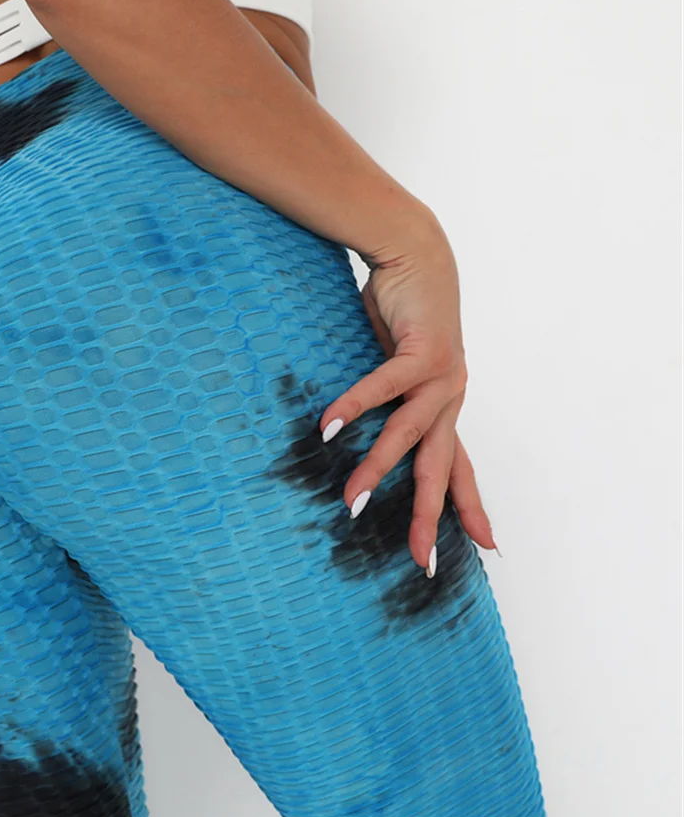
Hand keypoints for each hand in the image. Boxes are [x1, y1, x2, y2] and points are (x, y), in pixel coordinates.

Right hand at [319, 218, 499, 572]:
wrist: (417, 255)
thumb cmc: (400, 313)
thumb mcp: (392, 367)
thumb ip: (382, 400)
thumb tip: (342, 431)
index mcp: (443, 407)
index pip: (457, 468)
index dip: (470, 507)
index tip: (486, 547)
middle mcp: (449, 398)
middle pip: (440, 469)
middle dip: (429, 517)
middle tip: (420, 561)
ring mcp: (443, 377)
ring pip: (410, 436)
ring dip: (377, 470)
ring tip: (350, 502)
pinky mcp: (426, 351)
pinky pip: (385, 387)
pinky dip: (356, 407)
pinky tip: (329, 428)